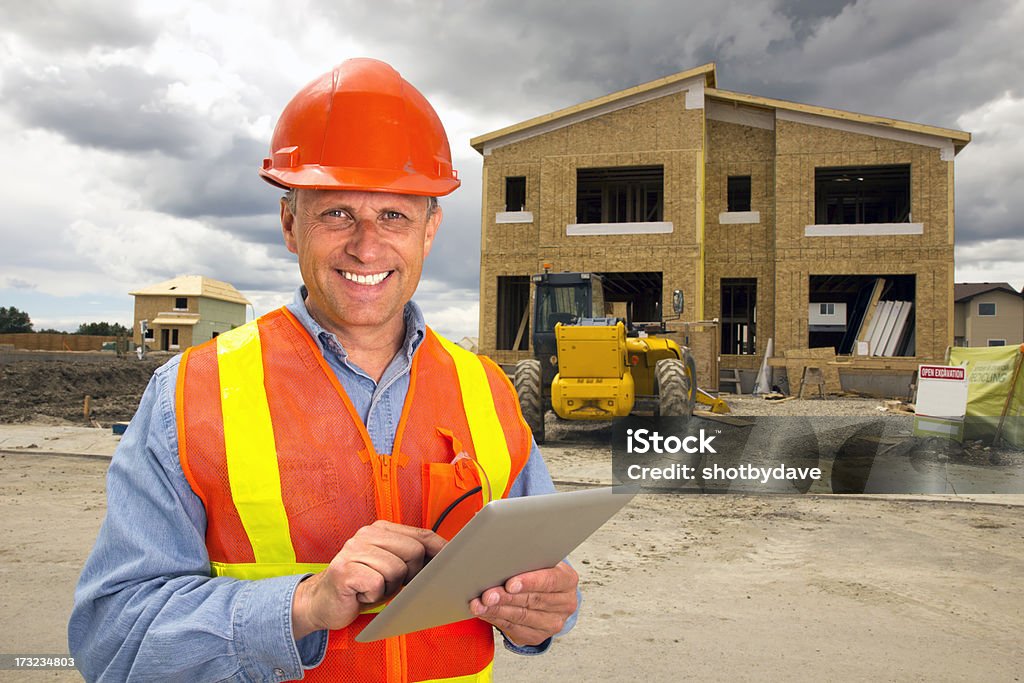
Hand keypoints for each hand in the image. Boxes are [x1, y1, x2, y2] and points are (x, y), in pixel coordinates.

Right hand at [291, 520, 445, 639]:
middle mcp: (366, 534)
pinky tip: (362, 594)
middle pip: (415, 551)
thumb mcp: (390, 568)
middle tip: (393, 584)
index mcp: (381, 529)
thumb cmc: (361, 586)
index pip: (422, 533)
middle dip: (411, 574)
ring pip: (397, 569)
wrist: (321, 602)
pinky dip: (374, 595)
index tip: (453, 560)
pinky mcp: (344, 570)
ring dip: (390, 587)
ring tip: (375, 588)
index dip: (441, 548)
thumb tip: (446, 557)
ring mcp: (353, 550)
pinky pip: (377, 583)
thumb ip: (412, 556)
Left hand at [469, 561, 578, 645]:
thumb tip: (501, 550)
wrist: (547, 594)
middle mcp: (565, 603)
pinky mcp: (538, 636)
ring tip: (480, 605)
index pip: (549, 581)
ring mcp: (553, 622)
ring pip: (521, 616)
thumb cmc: (539, 572)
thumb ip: (527, 557)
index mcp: (567, 580)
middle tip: (487, 595)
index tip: (509, 584)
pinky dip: (496, 619)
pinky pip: (514, 628)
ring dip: (497, 610)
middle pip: (532, 600)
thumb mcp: (540, 561)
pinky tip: (485, 613)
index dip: (529, 582)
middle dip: (506, 597)